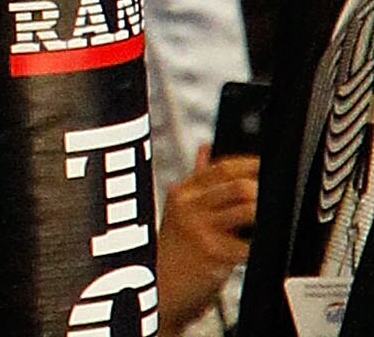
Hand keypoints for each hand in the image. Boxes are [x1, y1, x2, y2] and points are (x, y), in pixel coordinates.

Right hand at [155, 147, 259, 330]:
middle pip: (237, 184)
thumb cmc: (176, 252)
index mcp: (181, 192)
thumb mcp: (180, 211)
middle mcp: (187, 206)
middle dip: (262, 190)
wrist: (162, 289)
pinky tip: (260, 248)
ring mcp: (200, 228)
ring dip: (265, 215)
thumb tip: (205, 148)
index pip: (222, 167)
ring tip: (269, 223)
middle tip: (275, 200)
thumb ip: (196, 179)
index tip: (270, 170)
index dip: (251, 165)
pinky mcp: (214, 253)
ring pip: (247, 207)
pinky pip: (250, 244)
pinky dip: (262, 246)